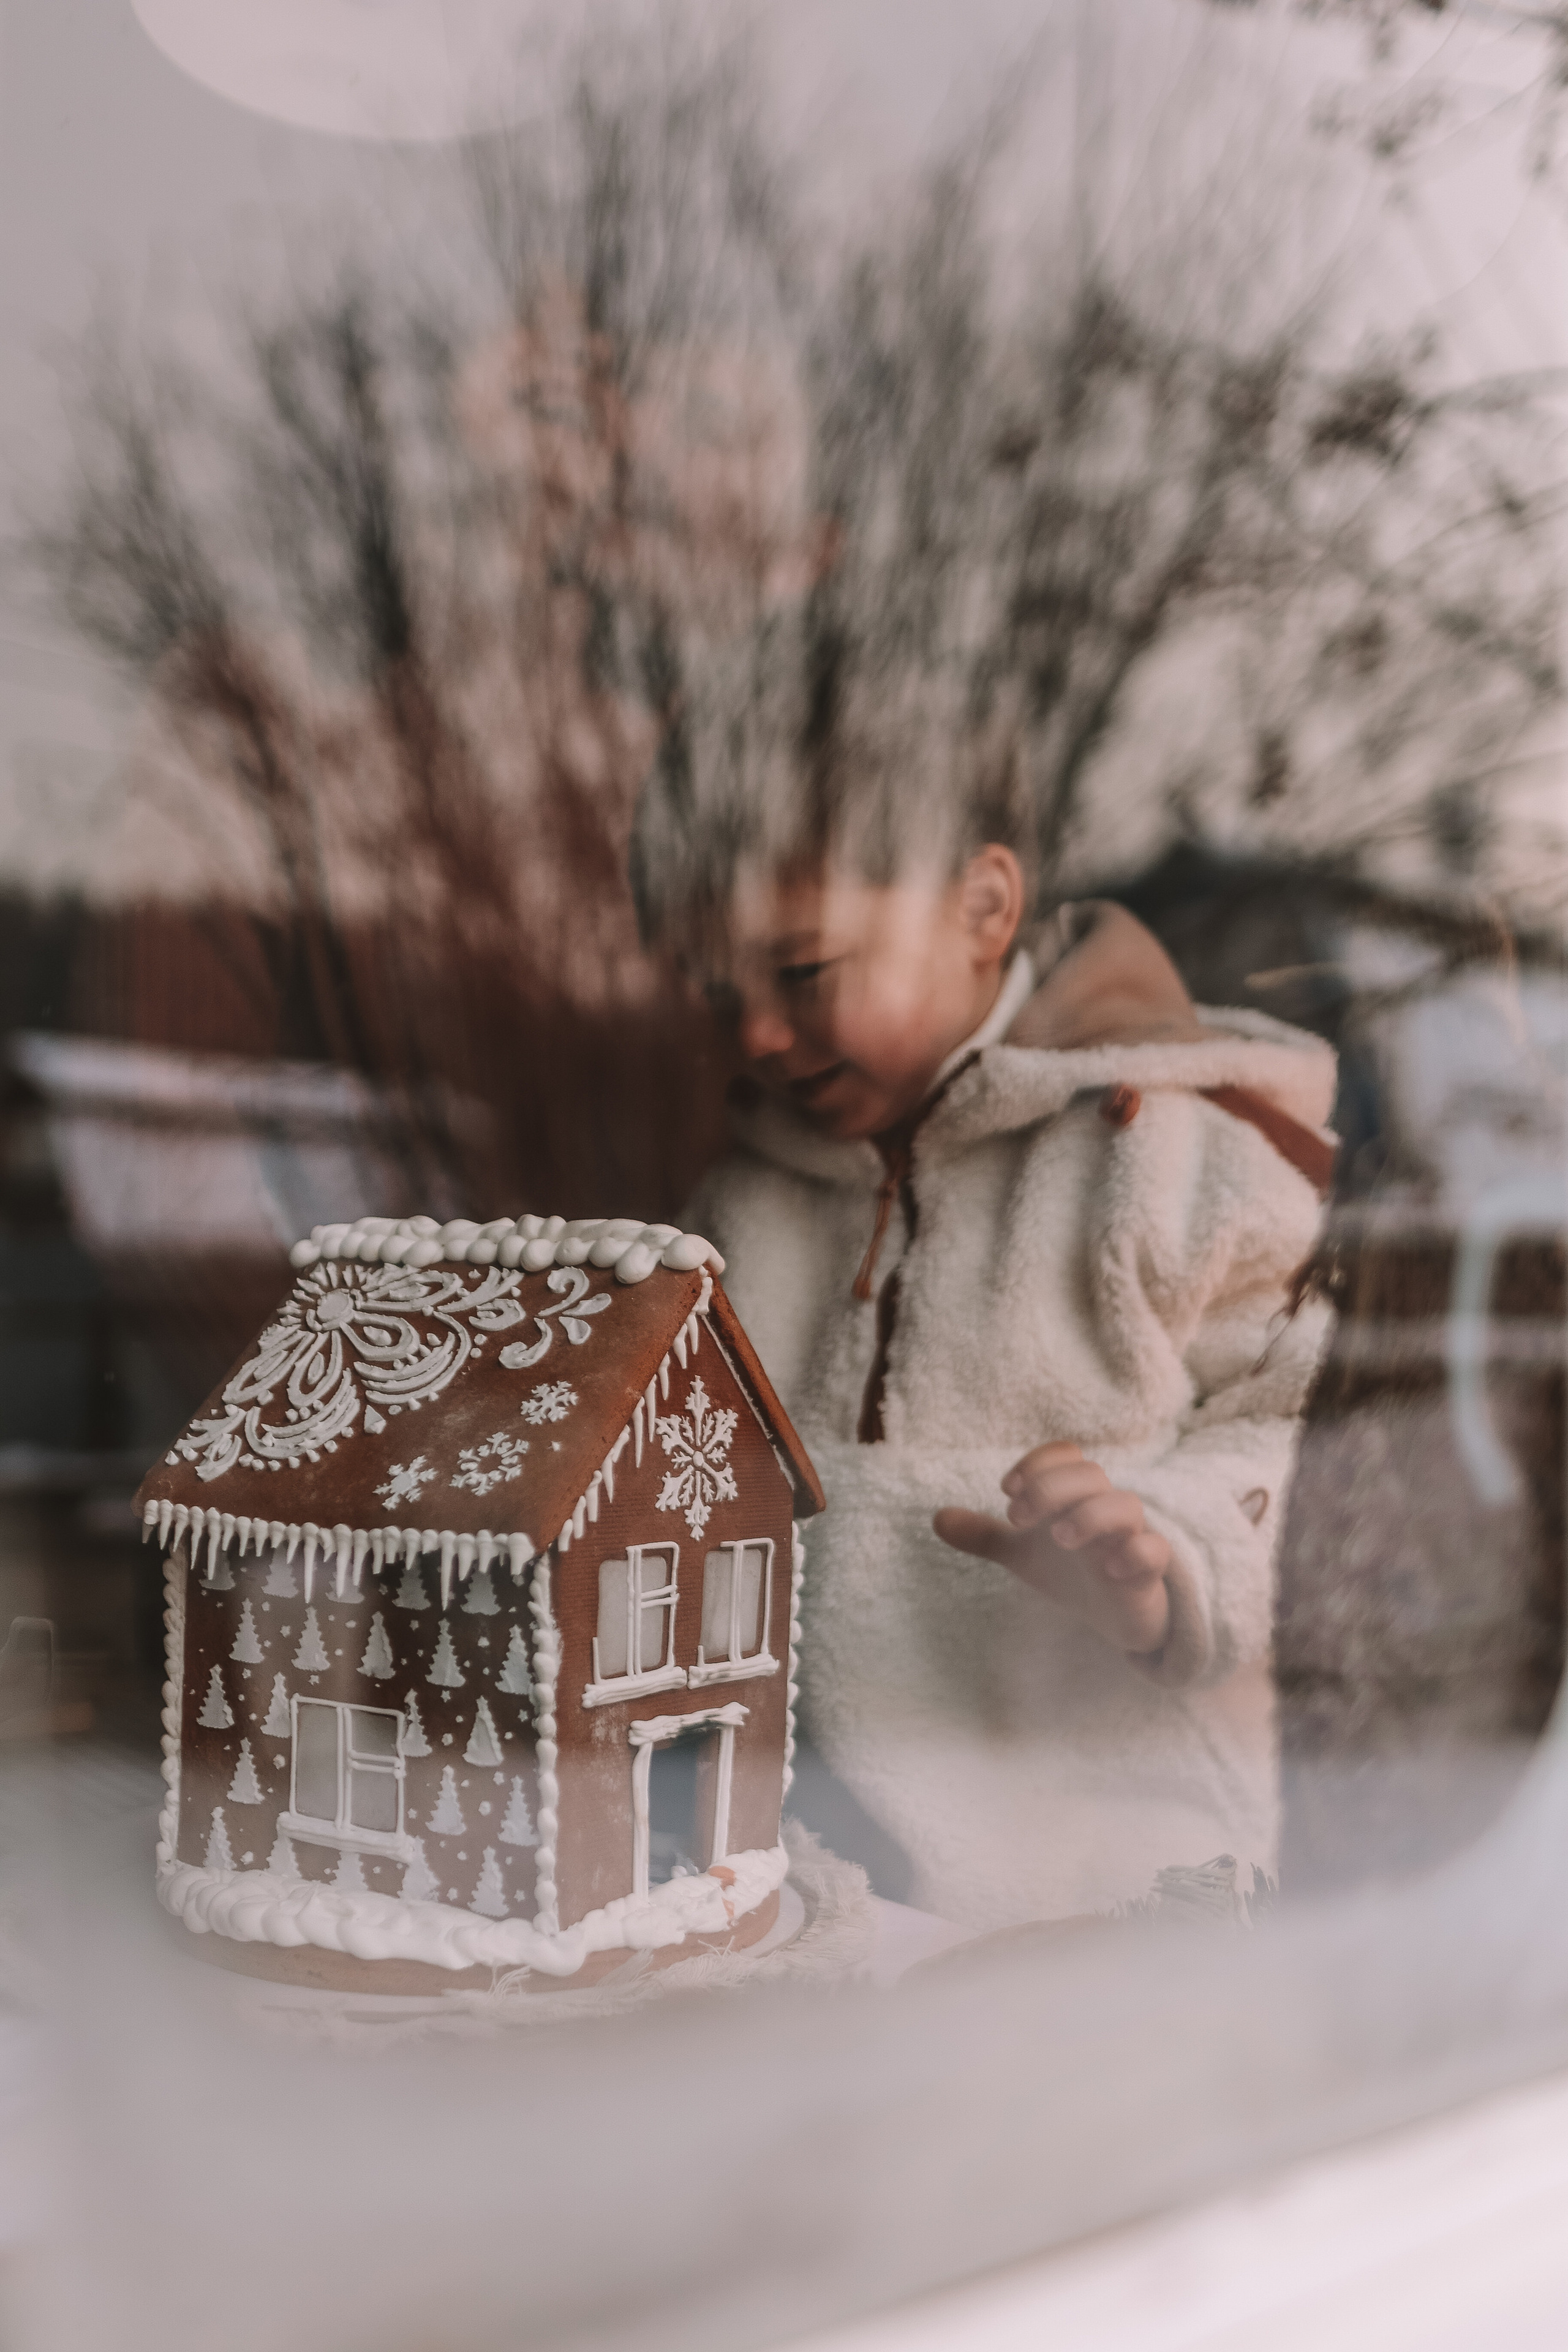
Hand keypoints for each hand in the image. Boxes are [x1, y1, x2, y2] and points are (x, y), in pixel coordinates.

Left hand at [933, 1442, 1172, 1655]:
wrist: (1114, 1617)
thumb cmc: (1071, 1572)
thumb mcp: (1022, 1554)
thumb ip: (985, 1536)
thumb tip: (936, 1519)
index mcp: (1074, 1499)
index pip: (1066, 1456)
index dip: (1036, 1463)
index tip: (1006, 1489)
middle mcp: (1103, 1510)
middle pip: (1091, 1474)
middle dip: (1051, 1488)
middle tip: (1017, 1517)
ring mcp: (1130, 1539)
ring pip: (1126, 1506)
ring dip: (1091, 1515)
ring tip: (1060, 1538)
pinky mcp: (1149, 1573)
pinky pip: (1155, 1551)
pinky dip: (1135, 1553)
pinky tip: (1108, 1569)